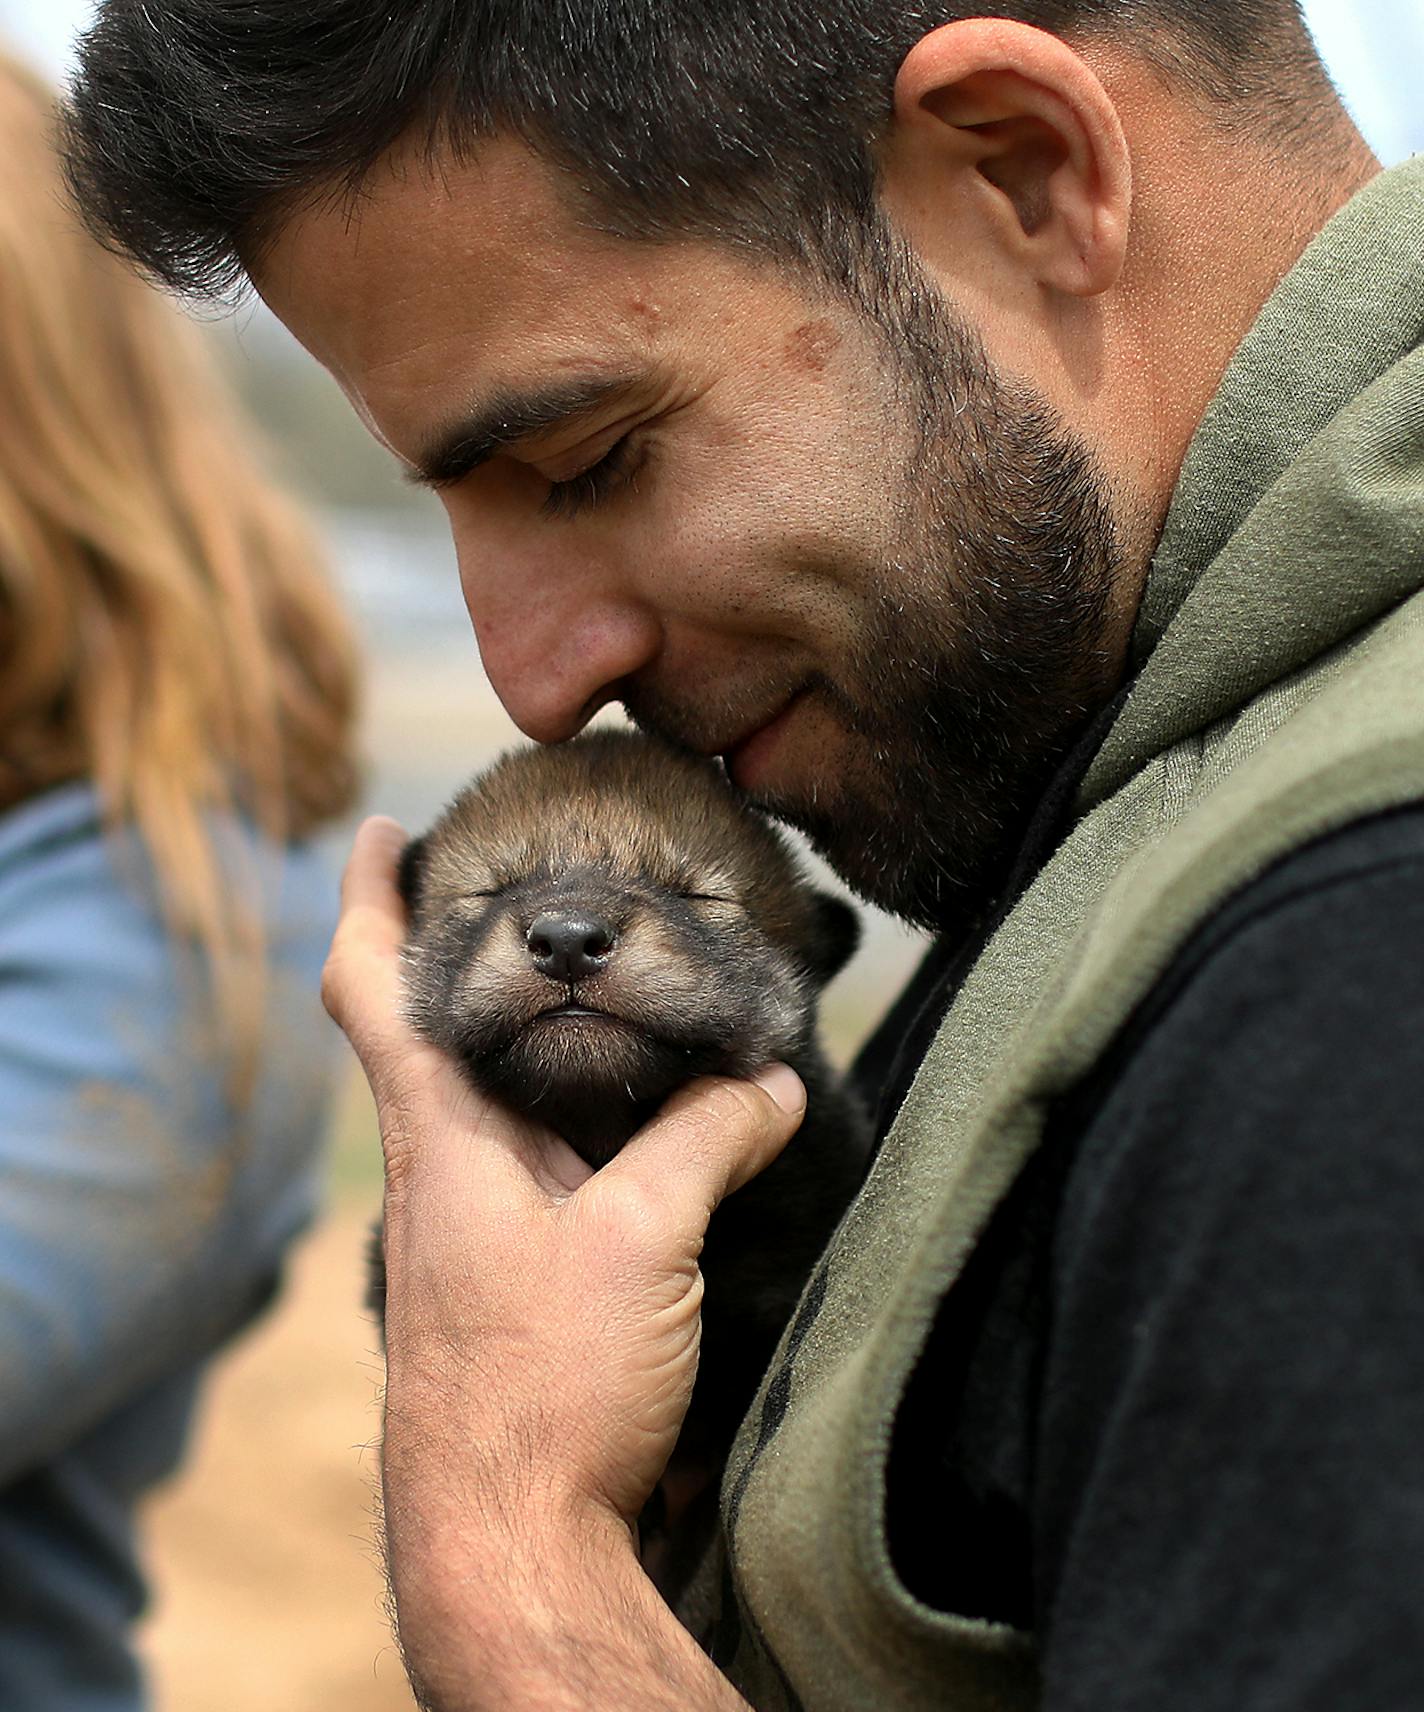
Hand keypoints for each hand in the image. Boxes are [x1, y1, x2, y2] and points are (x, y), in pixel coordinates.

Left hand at [323, 816, 807, 1541]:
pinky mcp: (509, 1282)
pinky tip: (649, 1125)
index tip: (379, 830)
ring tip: (613, 998)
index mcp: (441, 1138)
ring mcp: (468, 1231)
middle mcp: (439, 1173)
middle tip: (535, 898)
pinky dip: (584, 1121)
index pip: (373, 986)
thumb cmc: (544, 1388)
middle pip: (438, 1032)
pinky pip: (540, 1168)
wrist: (510, 1545)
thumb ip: (711, 1139)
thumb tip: (773, 1080)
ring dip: (540, 1044)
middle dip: (476, 957)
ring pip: (496, 1101)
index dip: (367, 897)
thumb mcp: (646, 1241)